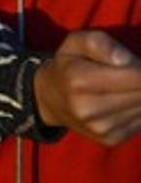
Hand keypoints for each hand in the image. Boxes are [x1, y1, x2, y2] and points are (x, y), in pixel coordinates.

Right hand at [33, 30, 140, 145]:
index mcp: (78, 80)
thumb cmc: (68, 64)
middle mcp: (88, 108)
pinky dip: (137, 109)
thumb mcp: (75, 43)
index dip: (140, 67)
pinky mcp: (110, 139)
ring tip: (124, 86)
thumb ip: (99, 43)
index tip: (134, 63)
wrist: (51, 99)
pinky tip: (123, 101)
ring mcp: (100, 128)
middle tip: (129, 73)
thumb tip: (125, 61)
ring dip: (140, 95)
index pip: (135, 76)